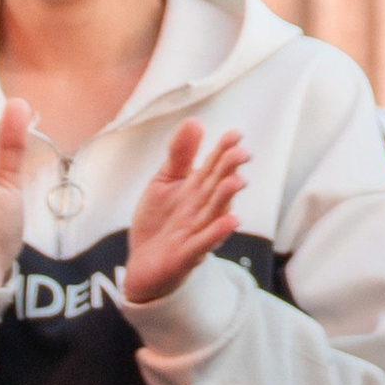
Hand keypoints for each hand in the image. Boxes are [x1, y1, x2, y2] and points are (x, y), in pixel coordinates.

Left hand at [122, 122, 247, 305]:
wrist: (142, 264)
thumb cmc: (159, 221)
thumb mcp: (164, 182)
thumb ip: (180, 155)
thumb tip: (195, 120)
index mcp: (198, 188)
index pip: (214, 165)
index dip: (224, 150)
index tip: (235, 134)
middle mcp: (203, 208)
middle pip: (219, 186)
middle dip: (230, 170)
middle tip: (242, 154)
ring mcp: (197, 231)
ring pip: (215, 213)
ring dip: (227, 197)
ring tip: (237, 181)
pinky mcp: (187, 255)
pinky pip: (204, 243)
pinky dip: (217, 233)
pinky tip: (231, 220)